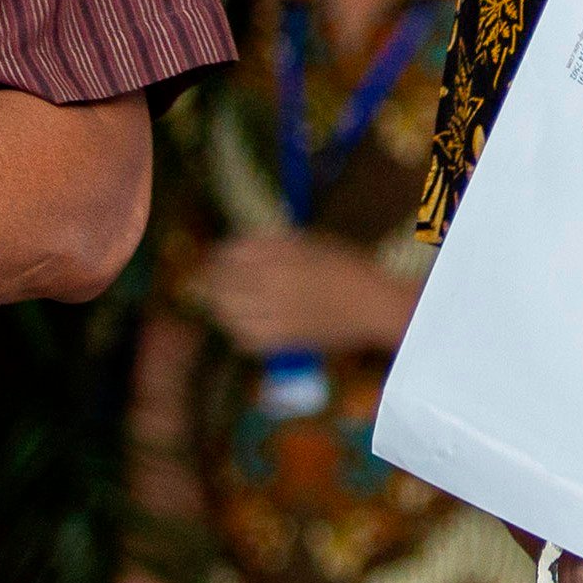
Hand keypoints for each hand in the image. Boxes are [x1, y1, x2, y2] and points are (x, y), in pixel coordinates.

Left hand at [195, 230, 418, 354]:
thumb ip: (273, 243)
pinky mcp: (281, 341)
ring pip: (228, 313)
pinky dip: (236, 330)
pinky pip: (245, 338)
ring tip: (221, 301)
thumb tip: (240, 246)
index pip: (231, 254)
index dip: (218, 254)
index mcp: (280, 256)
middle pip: (222, 283)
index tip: (217, 255)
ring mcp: (274, 315)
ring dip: (219, 305)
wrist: (374, 305)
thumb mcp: (311, 241)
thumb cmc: (348, 266)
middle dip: (211, 280)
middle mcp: (271, 284)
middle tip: (209, 279)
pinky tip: (240, 324)